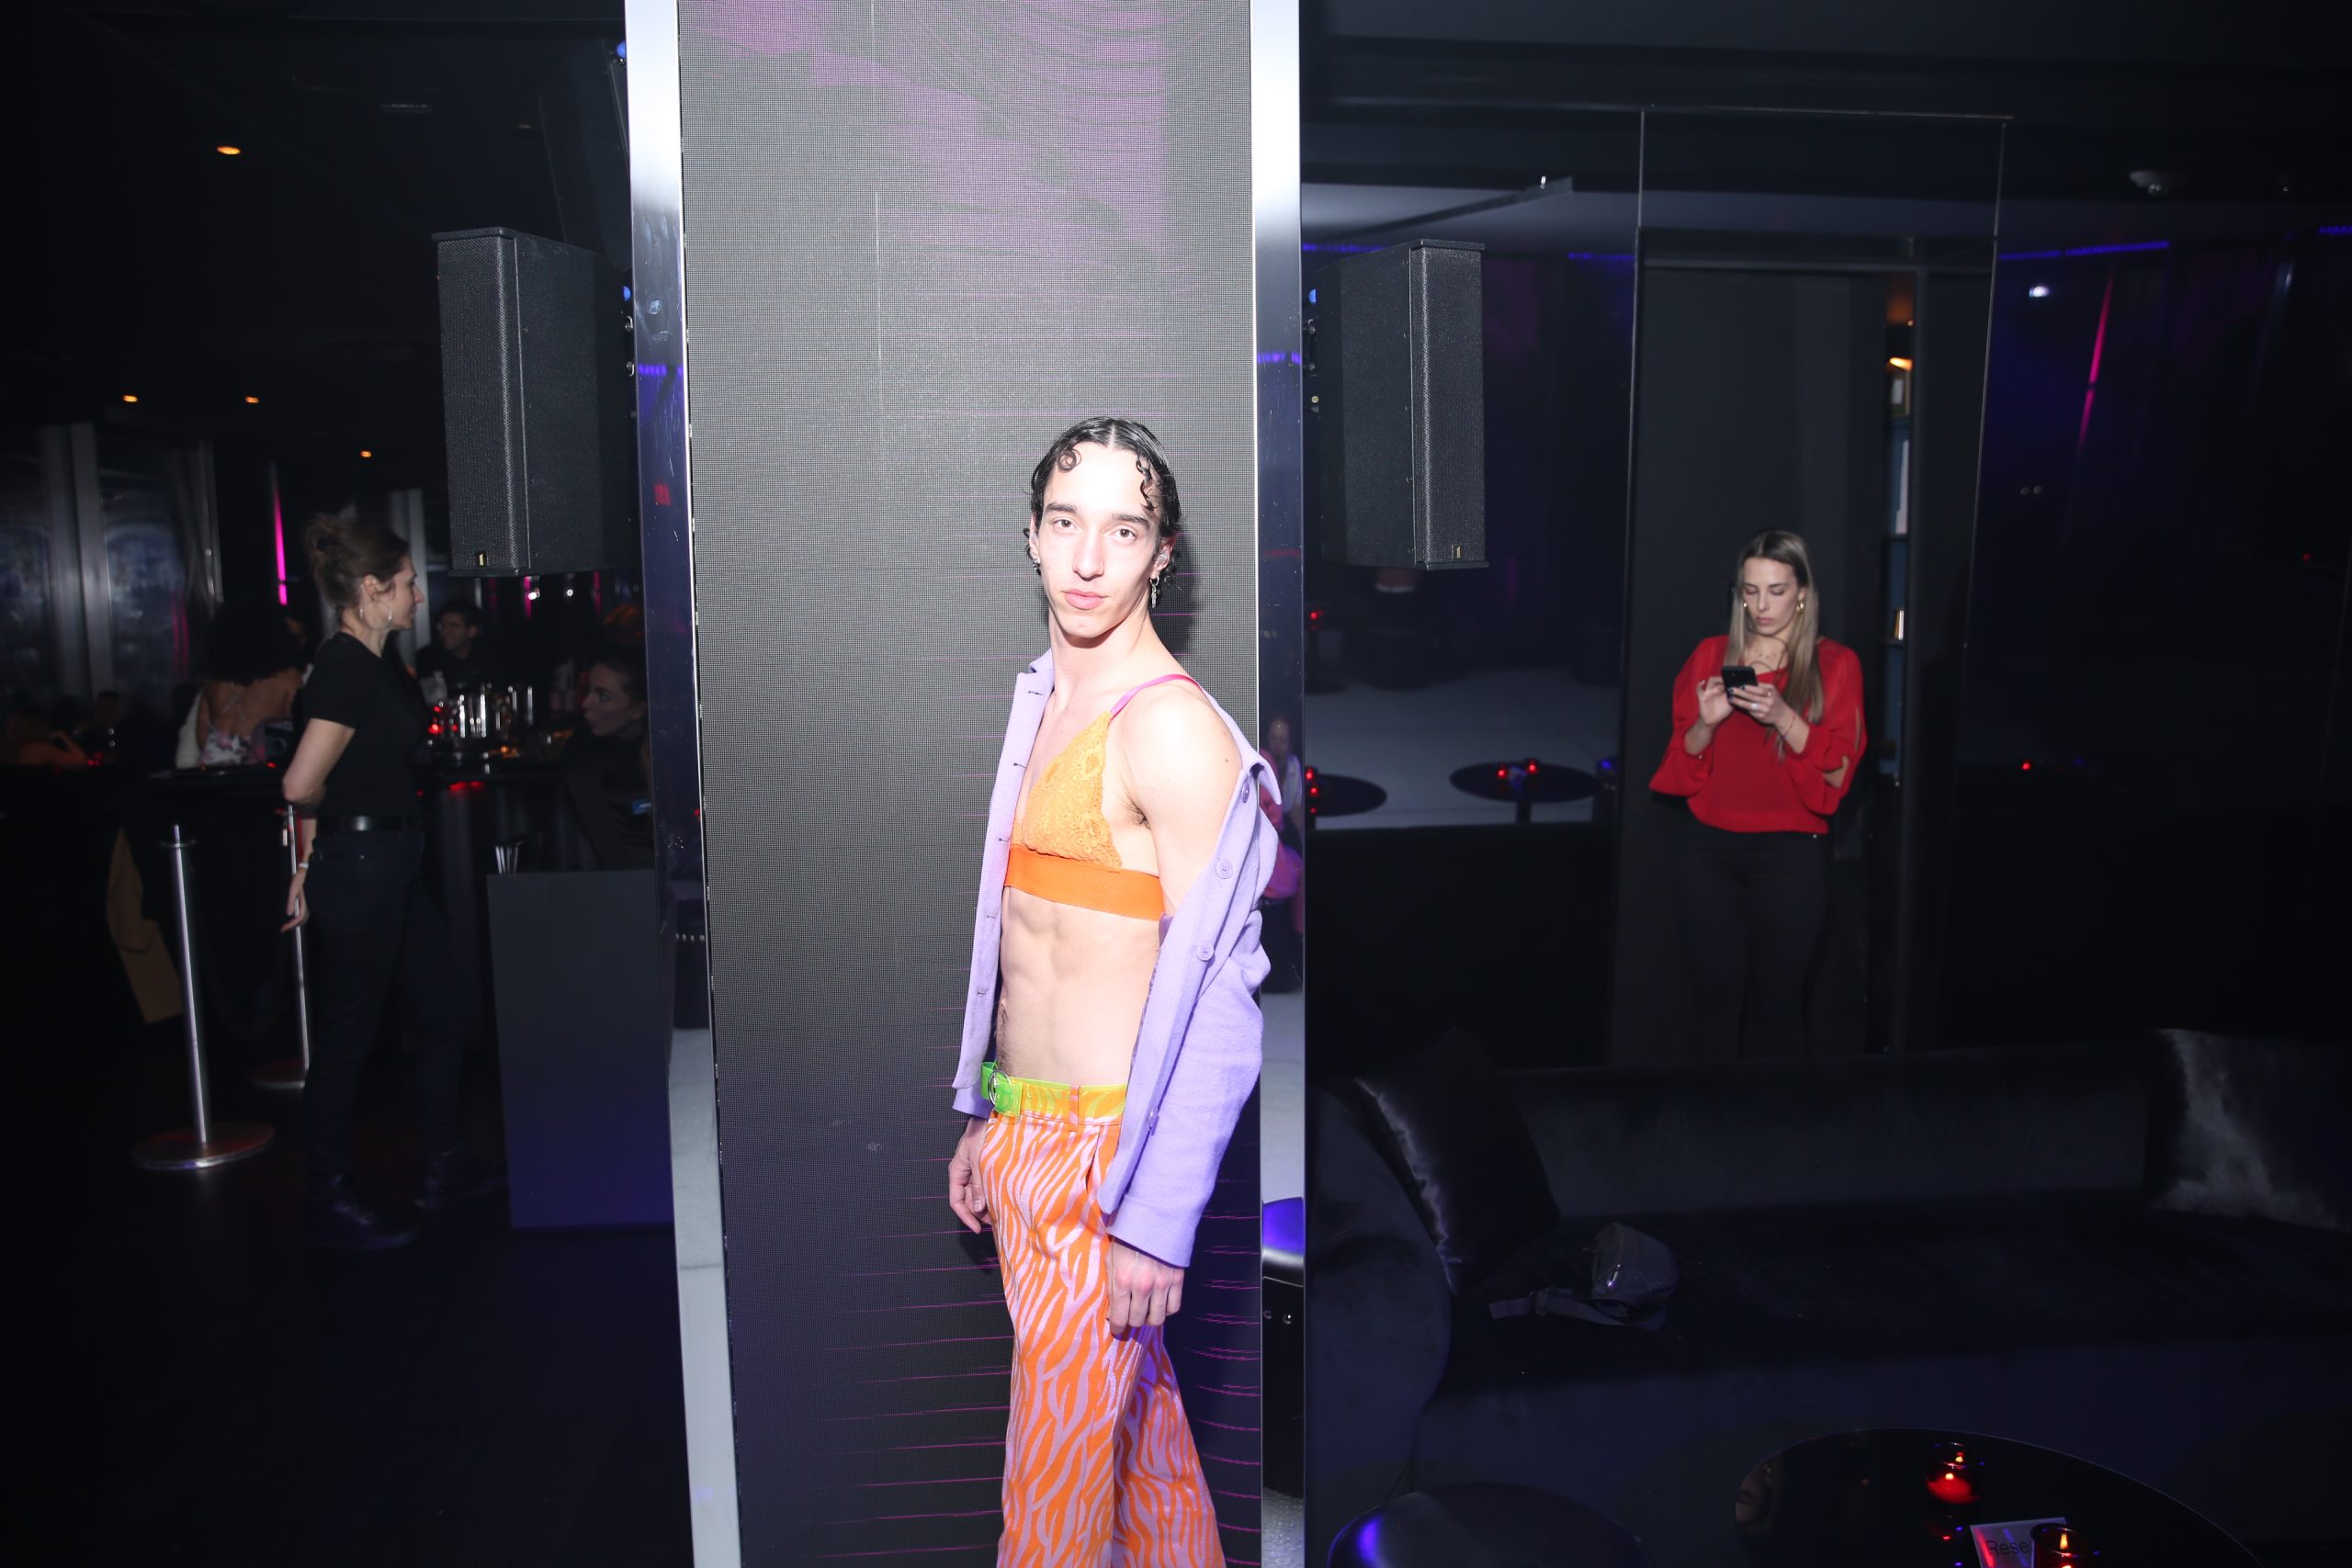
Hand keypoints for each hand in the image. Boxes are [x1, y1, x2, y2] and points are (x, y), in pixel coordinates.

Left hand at [280, 867, 309, 931]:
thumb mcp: (292, 891)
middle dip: (292, 926)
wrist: (303, 873)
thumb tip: (288, 914)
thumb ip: (291, 902)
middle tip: (283, 928)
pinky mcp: (304, 902)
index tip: (283, 928)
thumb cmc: (298, 881)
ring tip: (286, 925)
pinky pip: (302, 913)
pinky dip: (296, 918)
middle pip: (301, 920)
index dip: (291, 925)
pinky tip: (291, 917)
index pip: (299, 918)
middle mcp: (306, 905)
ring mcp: (306, 904)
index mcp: (303, 903)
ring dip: (294, 923)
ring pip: (302, 918)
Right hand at [947, 1116, 991, 1231]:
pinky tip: (1002, 1199)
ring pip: (978, 1194)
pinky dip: (992, 1193)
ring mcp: (975, 1170)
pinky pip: (986, 1185)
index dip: (966, 1217)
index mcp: (957, 1172)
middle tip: (996, 1222)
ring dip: (987, 1204)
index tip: (979, 1229)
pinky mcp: (986, 1167)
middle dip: (979, 1213)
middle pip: (968, 1200)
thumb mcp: (979, 1160)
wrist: (992, 1114)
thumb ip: (979, 1184)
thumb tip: (977, 1208)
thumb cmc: (982, 1133)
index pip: (956, 1202)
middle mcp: (964, 1173)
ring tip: (1001, 1213)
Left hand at [1106, 1239, 1183, 1337]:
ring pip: (1157, 1319)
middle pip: (1138, 1320)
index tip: (1117, 1328)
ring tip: (1145, 1311)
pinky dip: (1166, 1310)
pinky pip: (1173, 1308)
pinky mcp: (1177, 1280)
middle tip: (1130, 1316)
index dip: (1117, 1328)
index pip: (1119, 1318)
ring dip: (1149, 1318)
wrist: (1153, 1218)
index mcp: (1121, 1281)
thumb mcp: (1111, 1260)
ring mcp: (1162, 1284)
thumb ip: (1111, 1287)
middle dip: (1132, 1322)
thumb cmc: (1127, 1239)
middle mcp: (1142, 1287)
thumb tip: (1112, 1313)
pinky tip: (1159, 1303)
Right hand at [1695, 676, 1731, 727]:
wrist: (1713, 720)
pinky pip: (1699, 689)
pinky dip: (1699, 685)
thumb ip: (1734, 697)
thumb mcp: (1731, 704)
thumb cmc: (1722, 711)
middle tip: (1729, 679)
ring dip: (1716, 679)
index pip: (1726, 681)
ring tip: (1721, 681)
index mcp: (1723, 690)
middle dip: (1724, 678)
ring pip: (1711, 681)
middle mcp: (1716, 689)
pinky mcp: (1702, 697)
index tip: (1735, 678)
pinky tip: (1702, 682)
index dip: (1730, 678)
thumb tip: (1740, 689)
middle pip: (1720, 678)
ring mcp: (1709, 692)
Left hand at [1729, 680, 1787, 732]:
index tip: (1740, 685)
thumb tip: (1748, 681)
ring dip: (1738, 701)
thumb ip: (1762, 686)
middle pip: (1752, 696)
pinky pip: (1750, 712)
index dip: (1749, 687)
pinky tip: (1736, 705)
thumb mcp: (1772, 691)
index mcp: (1771, 692)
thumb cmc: (1775, 700)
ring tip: (1730, 698)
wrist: (1783, 715)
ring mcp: (1765, 709)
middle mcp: (1769, 701)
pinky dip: (1742, 708)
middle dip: (1740, 693)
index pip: (1759, 689)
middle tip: (1731, 690)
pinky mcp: (1761, 717)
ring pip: (1749, 705)